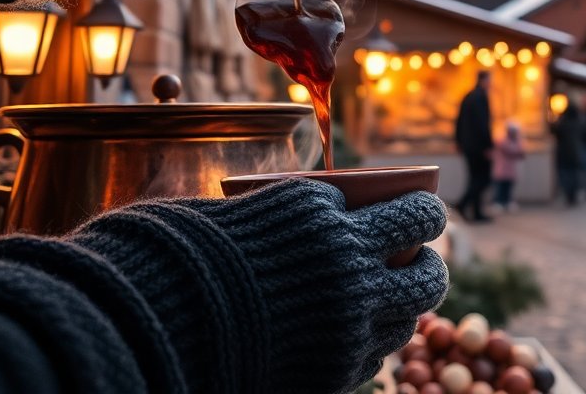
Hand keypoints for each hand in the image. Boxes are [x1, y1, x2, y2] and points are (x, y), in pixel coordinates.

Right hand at [174, 179, 448, 392]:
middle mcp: (350, 275)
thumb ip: (320, 210)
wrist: (155, 320)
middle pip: (428, 276)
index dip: (428, 212)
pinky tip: (352, 332)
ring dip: (403, 308)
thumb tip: (364, 213)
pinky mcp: (331, 374)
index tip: (427, 212)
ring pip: (407, 322)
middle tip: (421, 260)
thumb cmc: (197, 252)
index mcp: (333, 223)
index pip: (415, 213)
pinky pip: (372, 359)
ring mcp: (345, 330)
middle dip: (431, 266)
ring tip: (390, 297)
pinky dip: (367, 343)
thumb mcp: (266, 211)